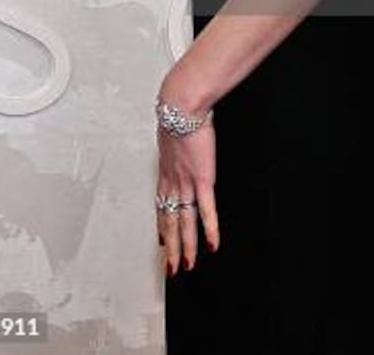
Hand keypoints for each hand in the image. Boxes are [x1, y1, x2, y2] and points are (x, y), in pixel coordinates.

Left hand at [156, 106, 219, 275]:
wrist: (181, 105)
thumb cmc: (178, 109)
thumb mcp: (171, 127)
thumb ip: (175, 138)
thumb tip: (178, 133)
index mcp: (165, 169)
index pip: (161, 204)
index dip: (161, 225)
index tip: (162, 240)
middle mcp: (172, 180)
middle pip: (170, 221)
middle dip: (171, 247)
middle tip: (172, 267)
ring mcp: (186, 182)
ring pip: (184, 223)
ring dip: (186, 246)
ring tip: (188, 265)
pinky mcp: (202, 178)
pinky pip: (206, 210)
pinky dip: (209, 229)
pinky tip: (213, 244)